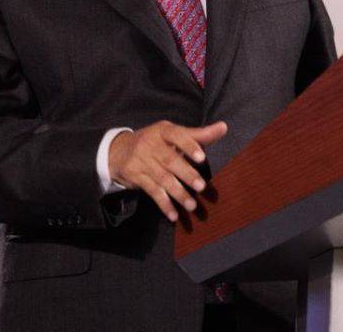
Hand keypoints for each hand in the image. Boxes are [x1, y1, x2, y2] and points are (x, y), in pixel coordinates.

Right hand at [107, 120, 227, 221]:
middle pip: (170, 160)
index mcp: (163, 130)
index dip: (189, 146)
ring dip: (178, 193)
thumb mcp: (173, 134)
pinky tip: (173, 215)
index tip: (202, 158)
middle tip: (201, 186)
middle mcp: (150, 144)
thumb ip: (199, 134)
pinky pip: (152, 192)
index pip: (177, 136)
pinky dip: (163, 204)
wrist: (118, 150)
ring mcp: (141, 161)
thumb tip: (224, 127)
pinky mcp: (136, 177)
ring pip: (162, 178)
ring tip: (191, 205)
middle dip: (186, 174)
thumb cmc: (156, 141)